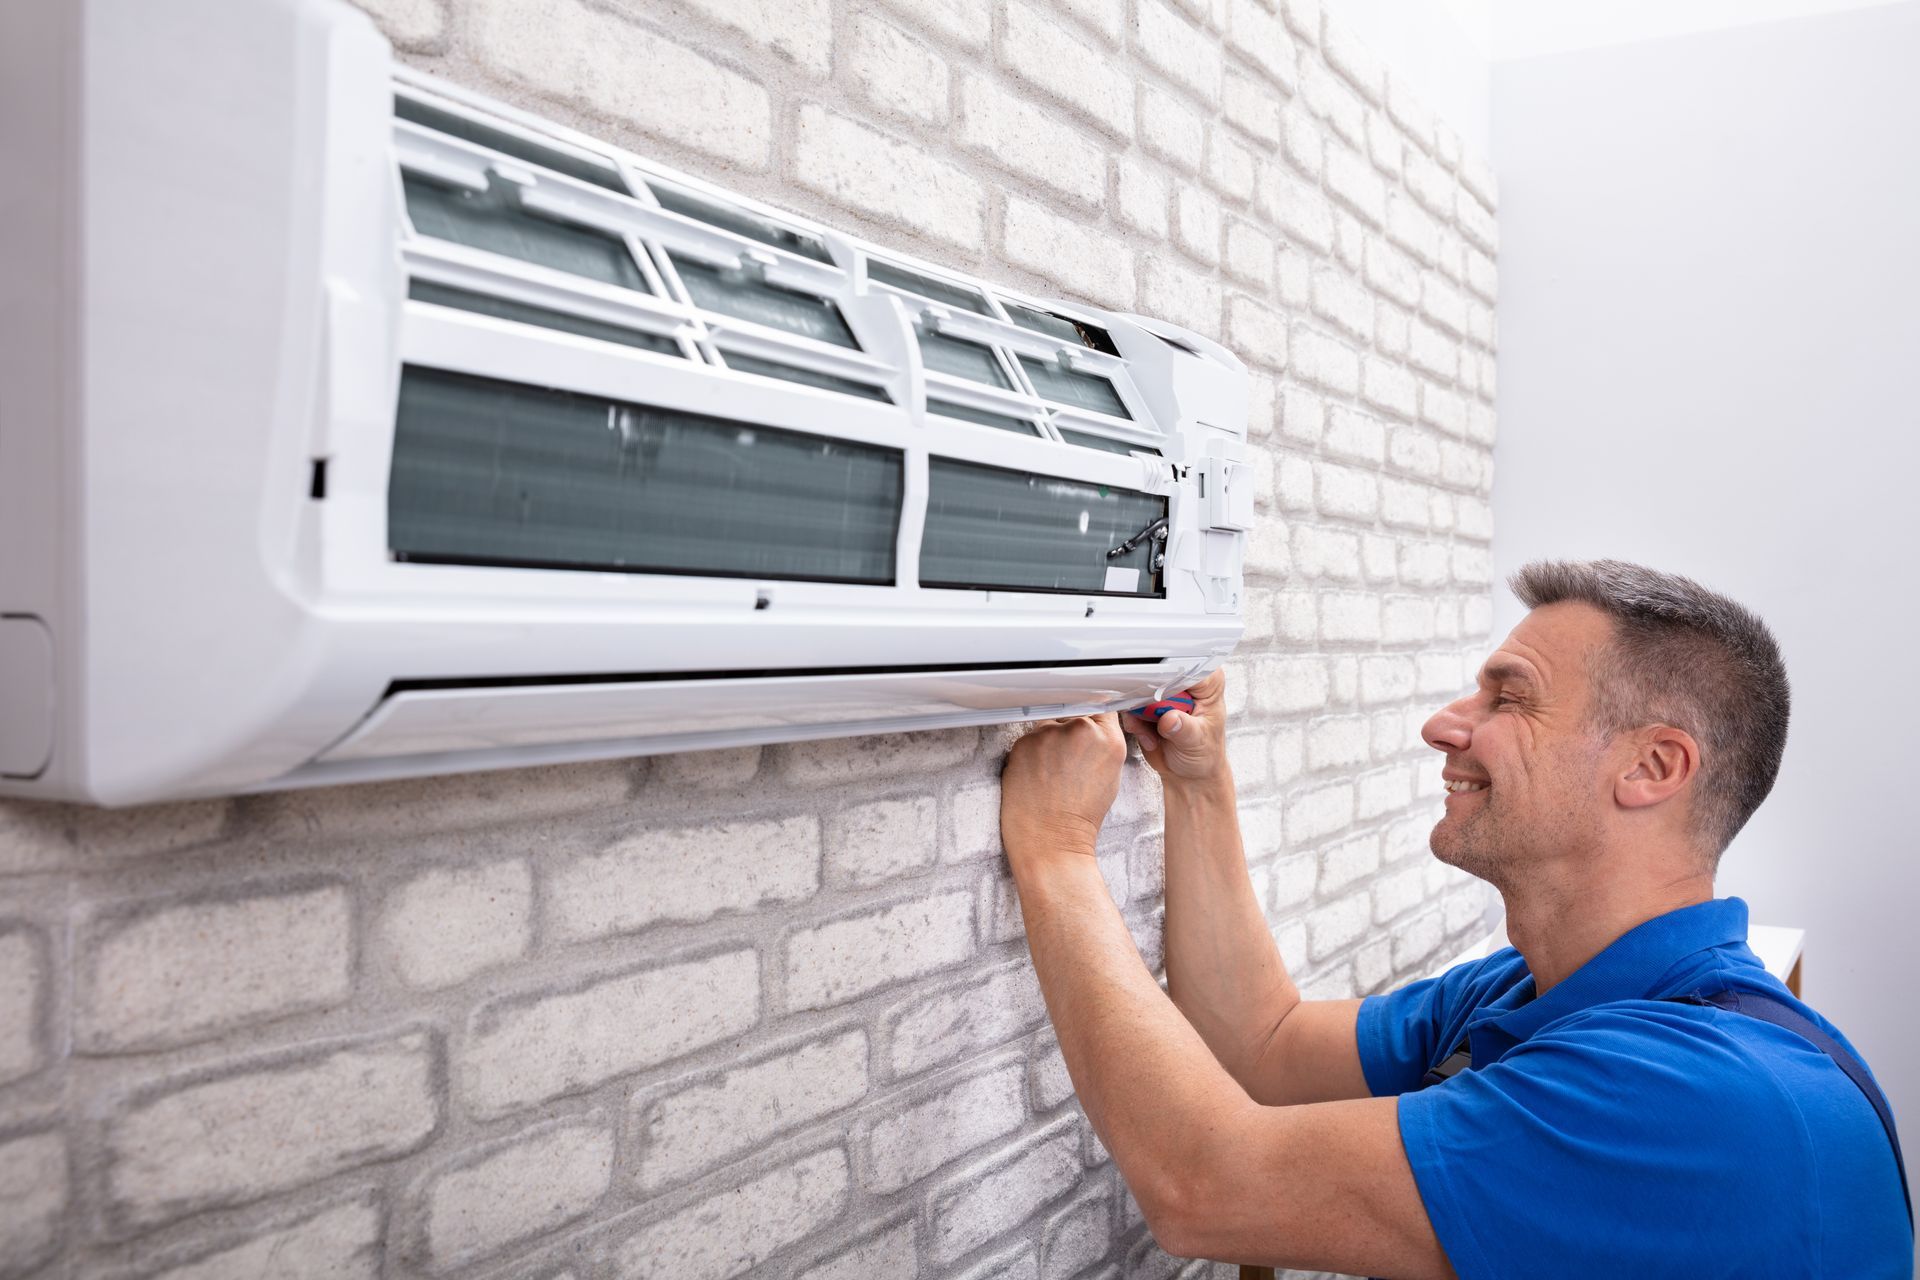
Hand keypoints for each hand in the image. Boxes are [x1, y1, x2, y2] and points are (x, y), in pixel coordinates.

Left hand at [1000, 713, 1126, 868]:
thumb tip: (1092, 725)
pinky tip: (1036, 776)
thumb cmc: (1079, 817)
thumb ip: (1103, 744)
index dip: (1091, 716)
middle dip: (1067, 730)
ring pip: (1048, 725)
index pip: (1101, 705)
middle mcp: (1081, 731)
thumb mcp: (1109, 776)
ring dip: (1047, 742)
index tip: (1085, 725)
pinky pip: (1028, 739)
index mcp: (1109, 740)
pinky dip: (1030, 753)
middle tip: (1065, 762)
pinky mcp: (1024, 743)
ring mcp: (1050, 735)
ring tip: (1050, 774)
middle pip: (1072, 713)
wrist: (1052, 841)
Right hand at [1120, 668, 1228, 785]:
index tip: (1160, 693)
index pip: (1187, 666)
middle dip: (1151, 699)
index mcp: (1206, 685)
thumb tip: (1170, 719)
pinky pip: (1130, 707)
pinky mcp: (1146, 706)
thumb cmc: (1205, 755)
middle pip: (1158, 673)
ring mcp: (1164, 694)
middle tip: (1156, 717)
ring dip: (1141, 714)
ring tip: (1155, 735)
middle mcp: (1184, 684)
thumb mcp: (1198, 742)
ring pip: (1139, 689)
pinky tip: (1150, 738)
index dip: (1171, 676)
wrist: (1189, 774)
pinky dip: (1135, 725)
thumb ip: (1184, 729)